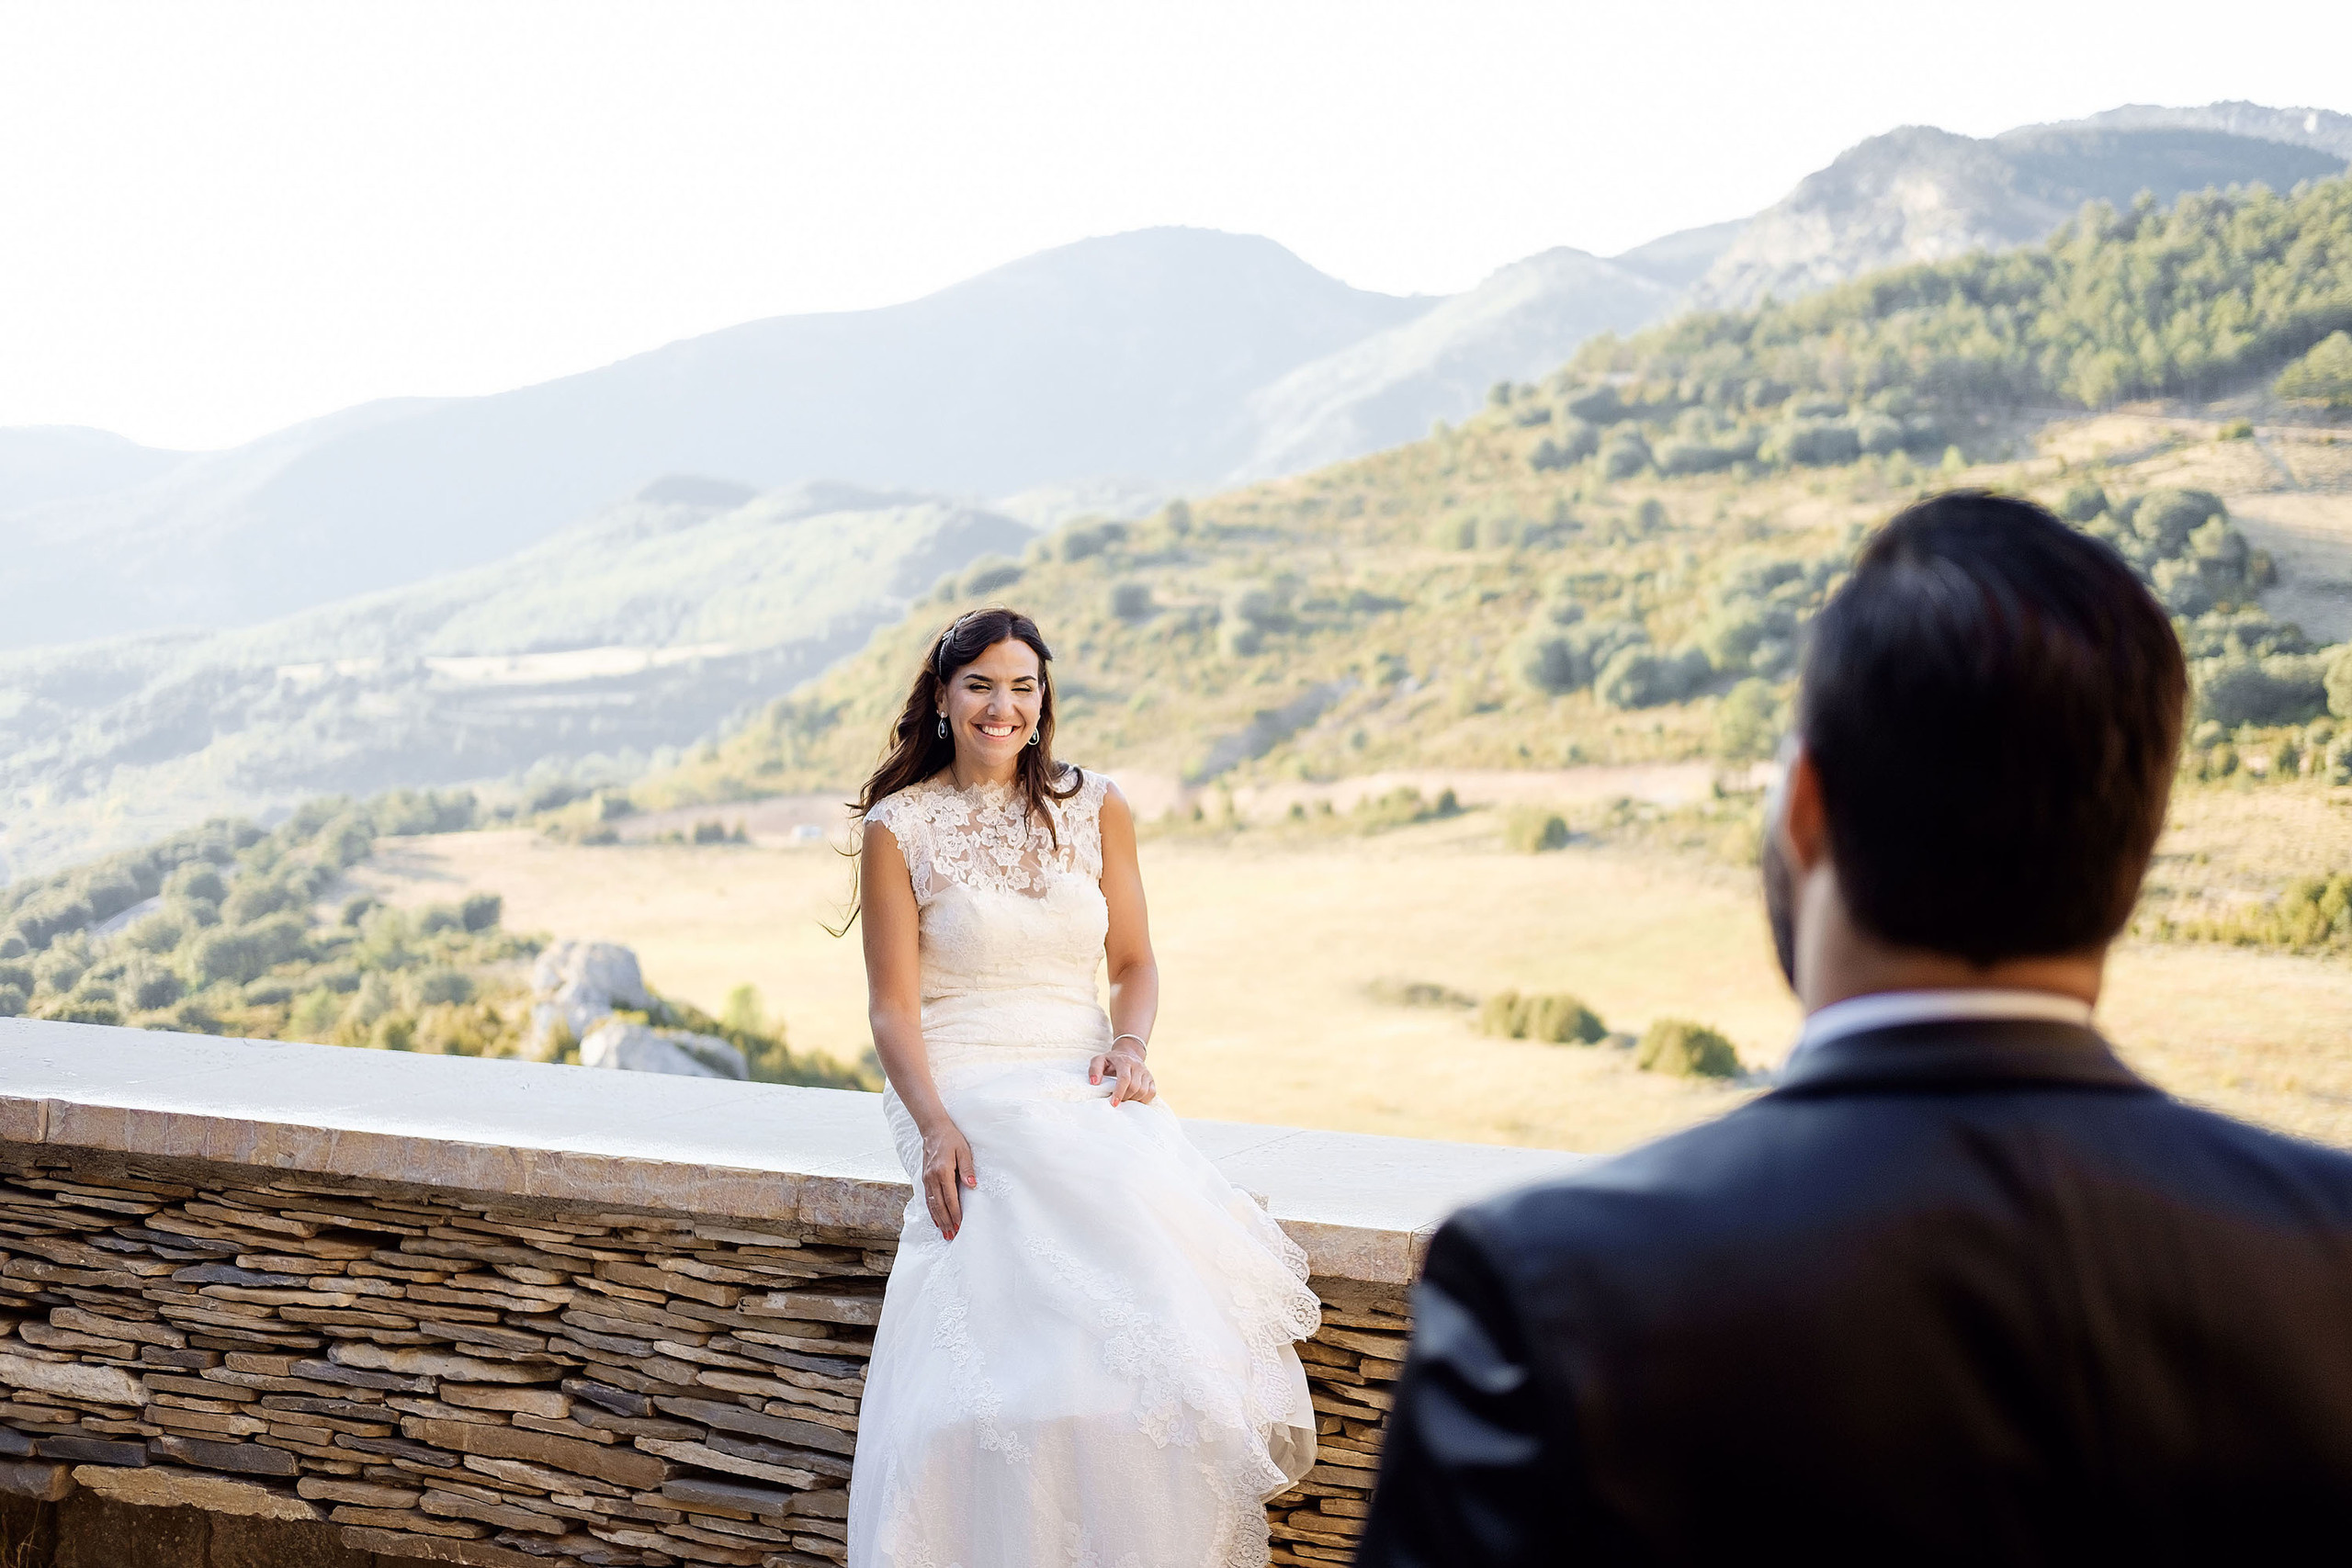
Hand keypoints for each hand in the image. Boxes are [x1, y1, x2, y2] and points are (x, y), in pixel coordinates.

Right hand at [918, 1117, 976, 1239]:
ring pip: (932, 1204)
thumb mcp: (964, 1150)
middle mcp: (932, 1178)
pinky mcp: (924, 1179)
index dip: (955, 1213)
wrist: (933, 1129)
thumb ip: (967, 1168)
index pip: (950, 1198)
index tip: (959, 1225)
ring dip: (938, 1220)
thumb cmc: (951, 1139)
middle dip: (946, 1221)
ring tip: (944, 1232)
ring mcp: (926, 1179)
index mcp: (943, 1171)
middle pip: (939, 1205)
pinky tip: (936, 1219)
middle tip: (951, 1235)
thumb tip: (972, 1185)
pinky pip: (928, 1199)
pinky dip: (932, 1211)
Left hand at [1088, 1048, 1156, 1106]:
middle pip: (1135, 1087)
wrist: (1128, 1053)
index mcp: (1124, 1061)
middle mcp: (1137, 1066)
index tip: (1114, 1104)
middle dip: (1125, 1097)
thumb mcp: (1099, 1060)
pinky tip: (1134, 1099)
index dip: (1119, 1092)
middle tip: (1117, 1100)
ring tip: (1124, 1098)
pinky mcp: (1151, 1079)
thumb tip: (1094, 1082)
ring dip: (1133, 1099)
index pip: (1125, 1079)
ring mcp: (1146, 1073)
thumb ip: (1094, 1070)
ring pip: (1144, 1091)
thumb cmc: (1111, 1060)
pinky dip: (1143, 1100)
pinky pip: (1151, 1093)